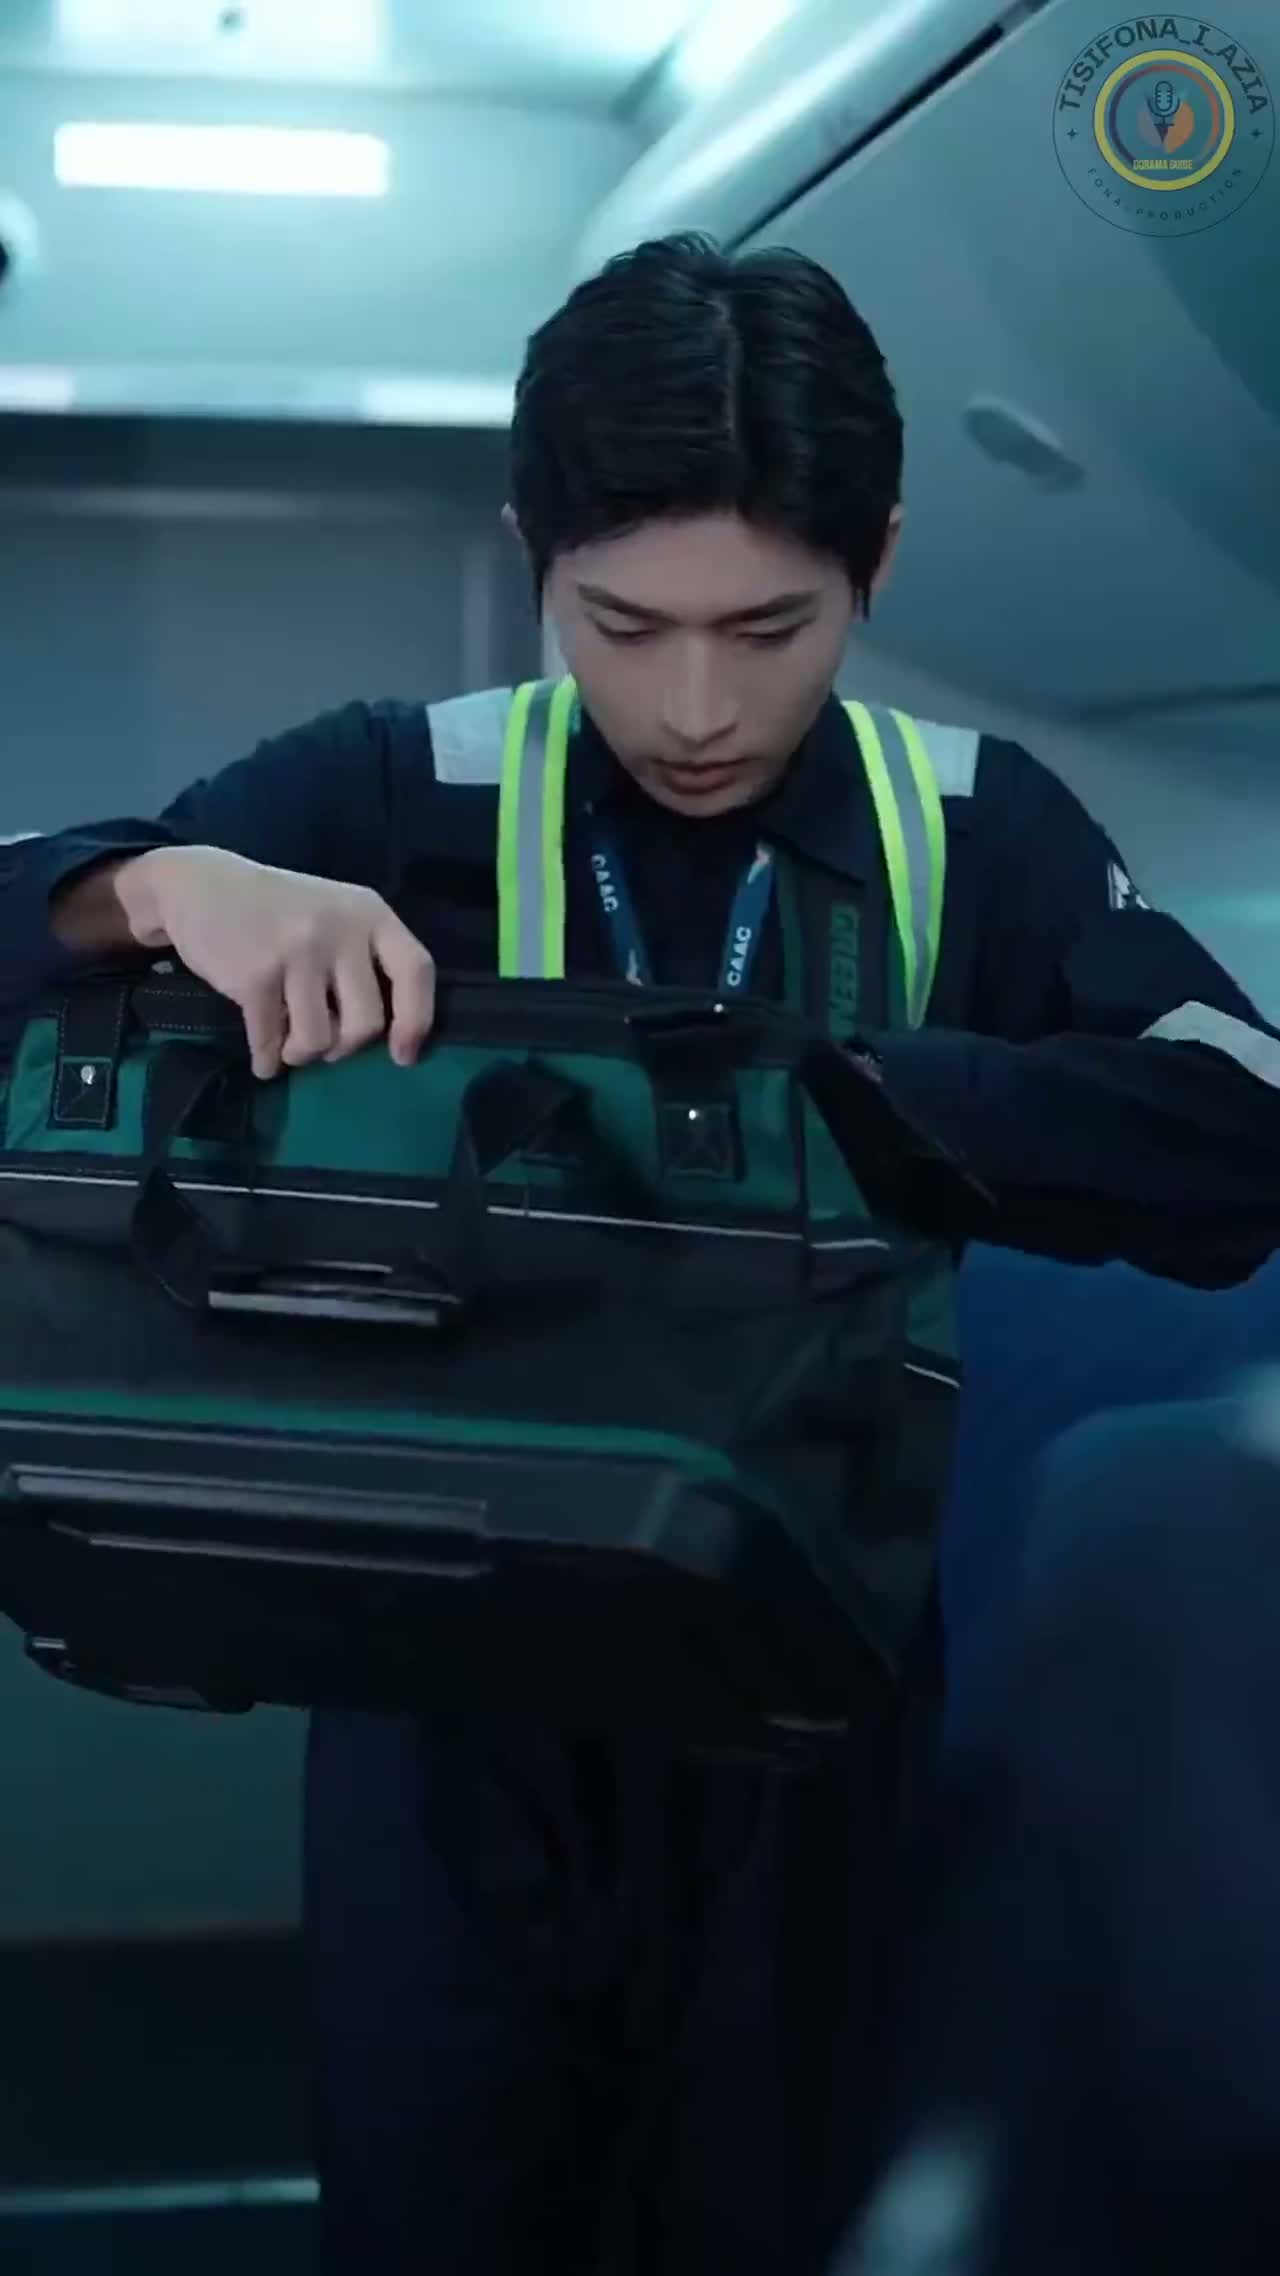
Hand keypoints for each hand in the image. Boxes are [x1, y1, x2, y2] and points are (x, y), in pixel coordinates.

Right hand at [115, 845, 434, 1079]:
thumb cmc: (276, 912)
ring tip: (289, 1044)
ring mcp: (298, 951)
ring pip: (319, 1040)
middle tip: (325, 1041)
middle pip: (367, 1023)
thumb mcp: (333, 916)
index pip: (415, 971)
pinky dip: (267, 1059)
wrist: (198, 886)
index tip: (404, 1055)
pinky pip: (271, 1041)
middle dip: (344, 1047)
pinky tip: (264, 1058)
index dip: (416, 1020)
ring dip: (301, 1054)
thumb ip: (361, 963)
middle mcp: (340, 929)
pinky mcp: (256, 975)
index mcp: (369, 913)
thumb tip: (384, 1041)